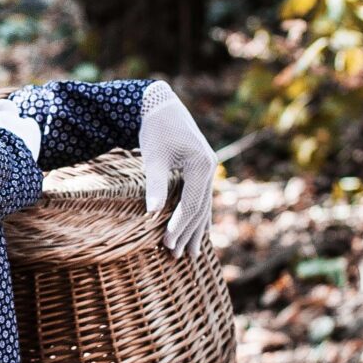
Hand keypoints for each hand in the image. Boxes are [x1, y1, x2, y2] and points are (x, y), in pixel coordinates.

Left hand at [138, 82, 215, 258]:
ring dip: (196, 230)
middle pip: (200, 208)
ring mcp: (208, 169)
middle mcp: (209, 168)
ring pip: (203, 206)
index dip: (179, 225)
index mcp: (201, 165)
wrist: (160, 105)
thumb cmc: (154, 130)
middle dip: (189, 233)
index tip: (167, 244)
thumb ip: (155, 184)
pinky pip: (202, 198)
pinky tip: (198, 232)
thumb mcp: (153, 156)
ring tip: (190, 254)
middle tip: (178, 257)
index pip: (191, 203)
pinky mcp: (201, 169)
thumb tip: (152, 213)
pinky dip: (199, 216)